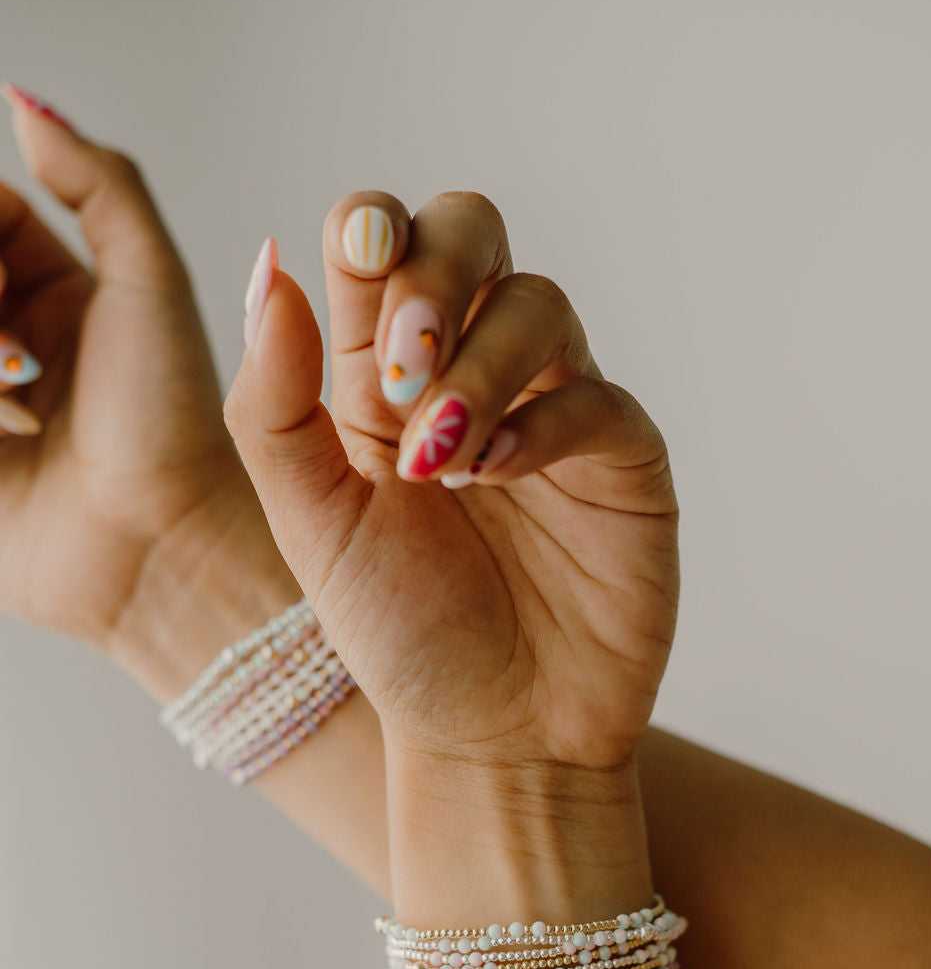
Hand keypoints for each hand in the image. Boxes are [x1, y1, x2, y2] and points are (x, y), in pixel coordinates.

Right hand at [0, 88, 275, 665]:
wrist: (163, 544)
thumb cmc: (172, 421)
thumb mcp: (150, 284)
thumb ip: (99, 185)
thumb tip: (24, 101)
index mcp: (63, 297)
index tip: (2, 276)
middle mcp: (17, 348)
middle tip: (11, 348)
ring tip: (12, 384)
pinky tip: (5, 419)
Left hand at [225, 191, 678, 774]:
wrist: (493, 736)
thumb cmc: (401, 635)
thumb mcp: (311, 524)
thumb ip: (276, 404)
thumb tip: (270, 263)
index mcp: (382, 378)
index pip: (381, 244)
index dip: (373, 232)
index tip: (357, 270)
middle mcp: (471, 374)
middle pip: (472, 232)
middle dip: (435, 272)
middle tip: (403, 362)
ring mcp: (553, 409)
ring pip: (539, 302)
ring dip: (479, 364)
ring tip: (439, 461)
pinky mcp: (621, 459)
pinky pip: (596, 397)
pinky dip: (542, 422)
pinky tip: (493, 476)